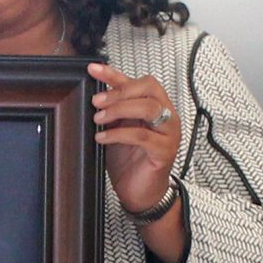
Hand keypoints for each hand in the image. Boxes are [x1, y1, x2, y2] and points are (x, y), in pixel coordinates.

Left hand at [86, 63, 182, 212]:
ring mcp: (169, 133)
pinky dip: (118, 134)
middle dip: (119, 92)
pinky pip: (142, 136)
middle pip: (148, 88)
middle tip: (97, 102)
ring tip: (99, 119)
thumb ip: (113, 112)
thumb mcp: (117, 129)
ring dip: (119, 110)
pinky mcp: (164, 151)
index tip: (93, 69)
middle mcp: (167, 115)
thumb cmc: (130, 161)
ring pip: (148, 108)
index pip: (138, 82)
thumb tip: (95, 96)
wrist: (141, 193)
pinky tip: (103, 138)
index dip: (114, 74)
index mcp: (156, 106)